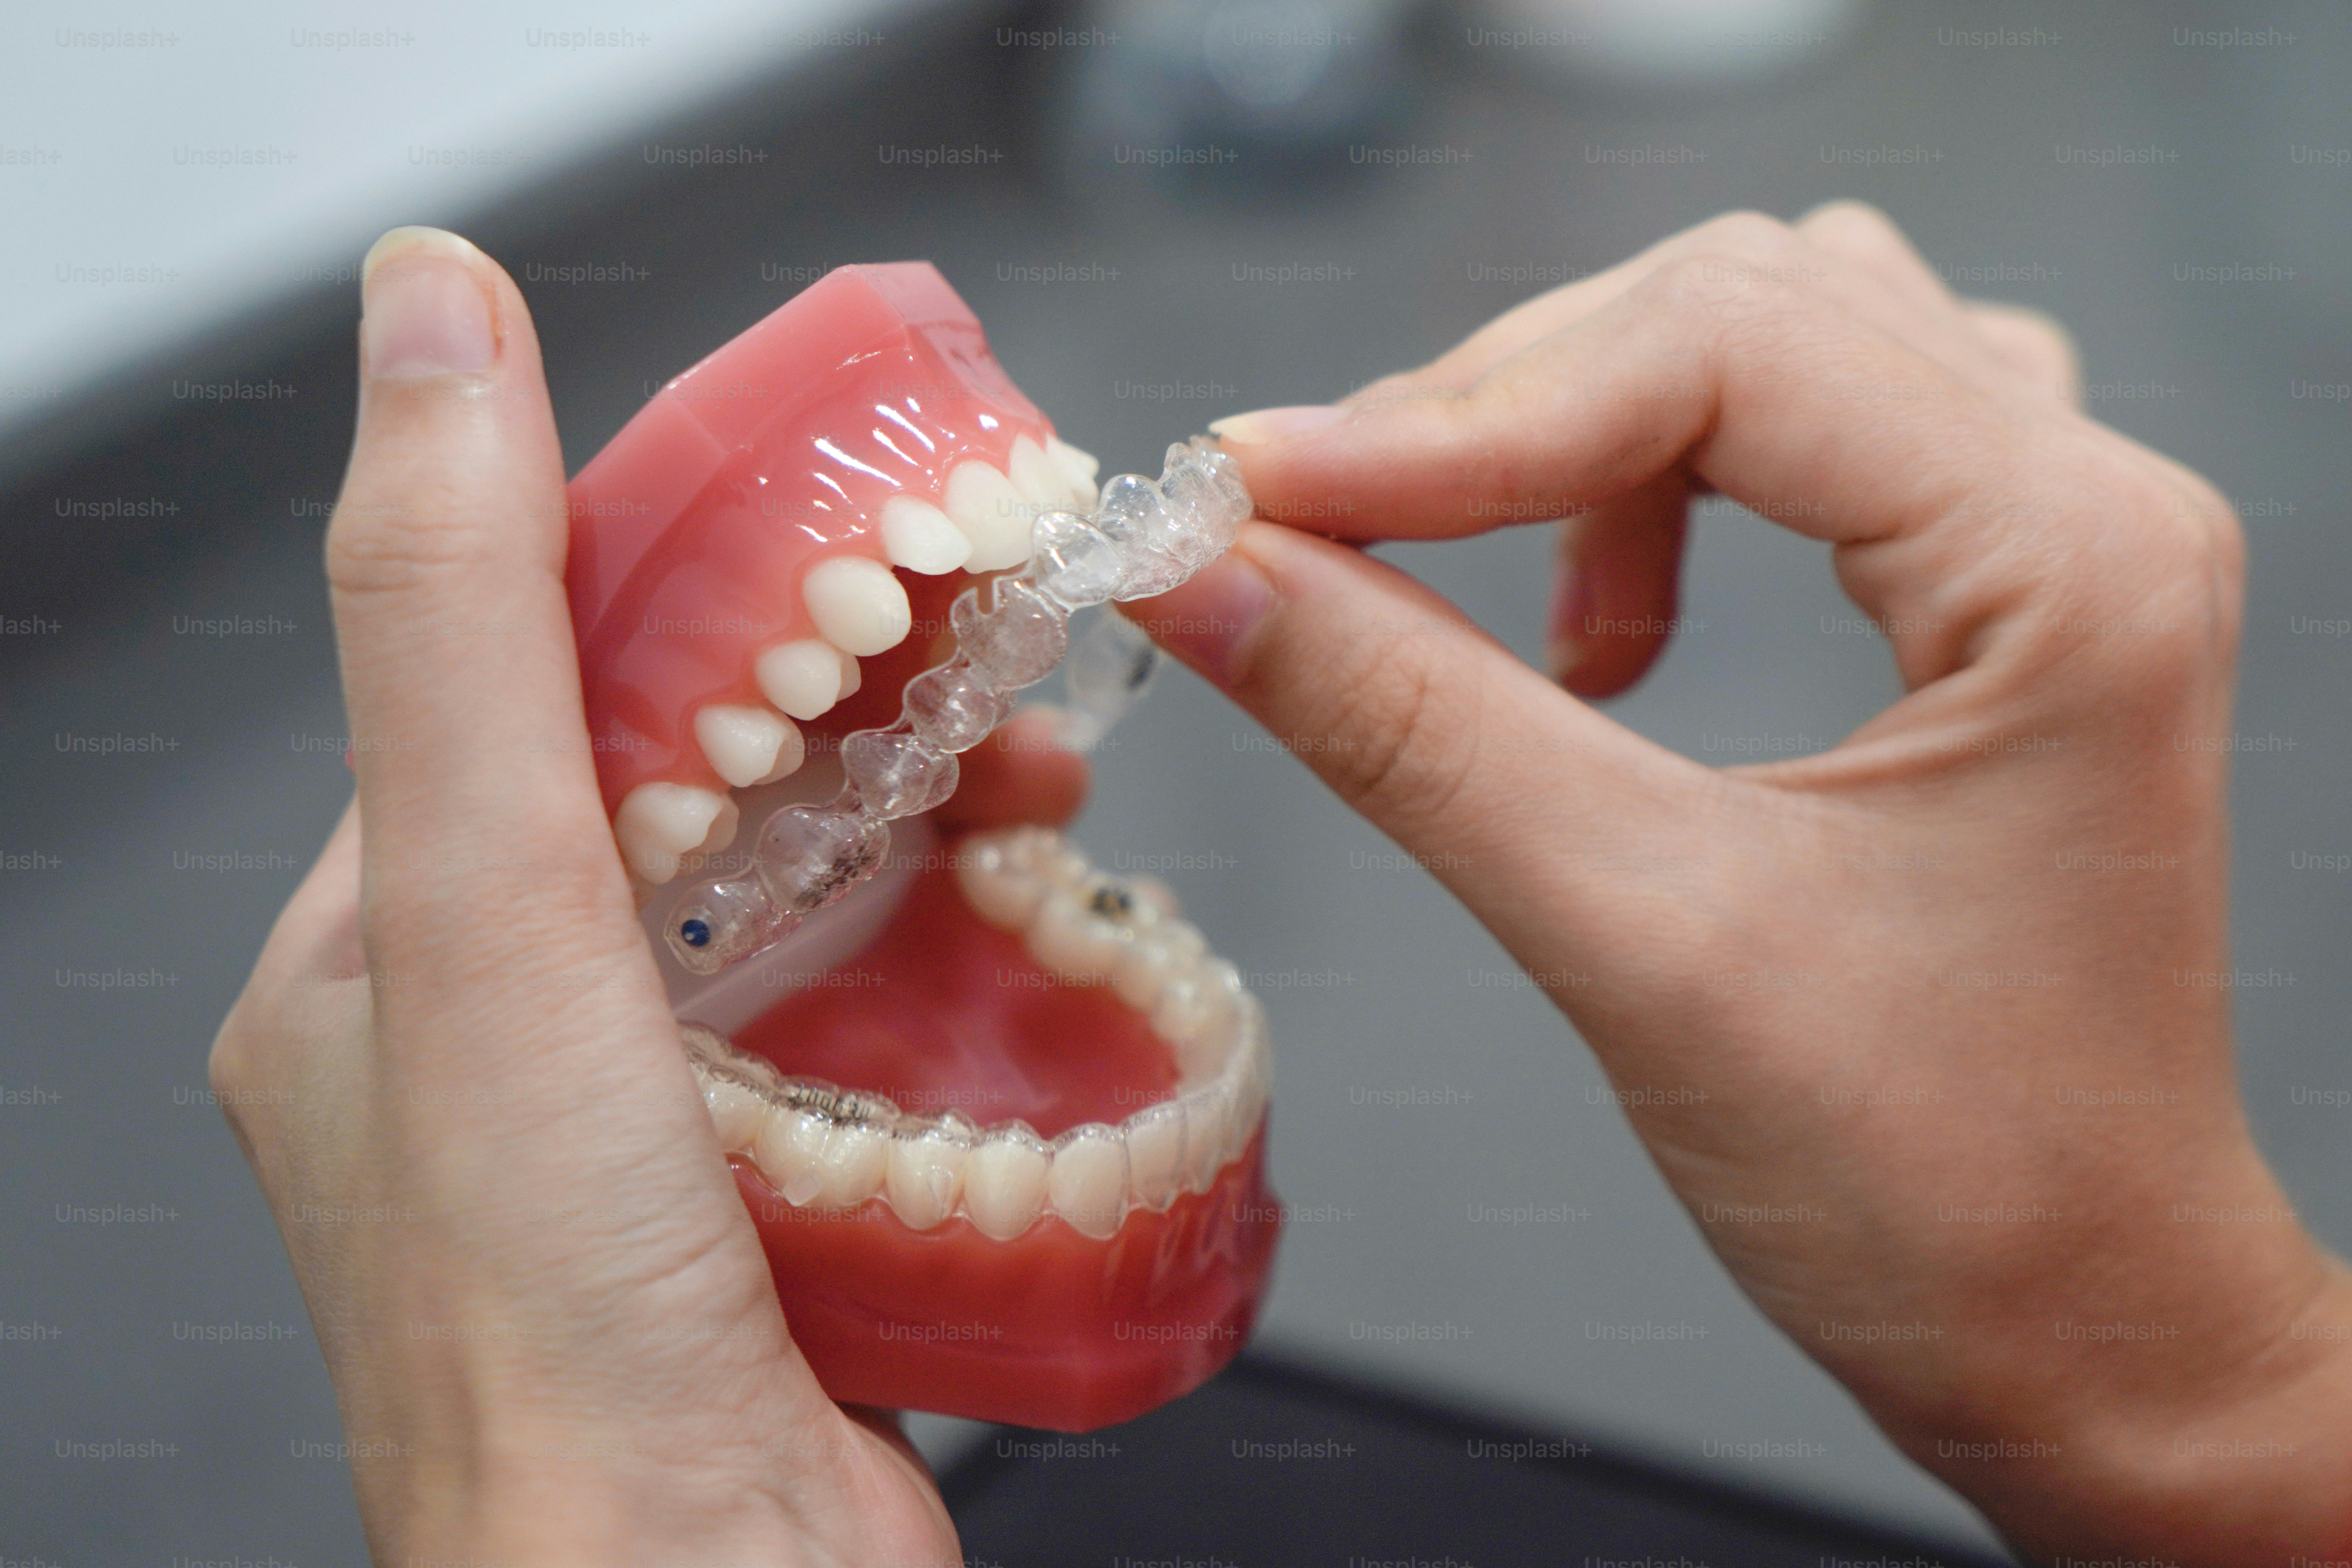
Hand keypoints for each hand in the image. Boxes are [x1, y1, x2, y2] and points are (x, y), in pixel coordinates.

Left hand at [208, 227, 1079, 1565]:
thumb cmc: (562, 1339)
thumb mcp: (484, 911)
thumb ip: (459, 623)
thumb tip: (428, 326)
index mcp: (380, 970)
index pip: (516, 681)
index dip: (676, 568)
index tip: (823, 513)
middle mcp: (499, 1050)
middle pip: (679, 787)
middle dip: (839, 701)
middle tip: (972, 650)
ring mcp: (644, 1130)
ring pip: (789, 900)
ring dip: (916, 824)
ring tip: (1032, 785)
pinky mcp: (775, 1198)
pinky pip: (867, 1024)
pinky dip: (954, 959)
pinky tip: (1032, 929)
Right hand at [1137, 204, 2351, 1562]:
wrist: (2079, 1325)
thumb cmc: (1938, 1185)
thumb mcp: (1637, 938)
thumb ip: (1408, 725)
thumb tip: (1205, 574)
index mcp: (2071, 564)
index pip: (1722, 353)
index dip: (1459, 412)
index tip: (1259, 491)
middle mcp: (2091, 505)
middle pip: (1737, 308)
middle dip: (1504, 412)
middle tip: (1322, 543)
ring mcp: (2054, 542)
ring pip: (1769, 344)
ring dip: (1590, 440)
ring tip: (1531, 631)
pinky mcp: (1998, 594)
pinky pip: (1811, 429)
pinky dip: (1666, 482)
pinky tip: (1610, 627)